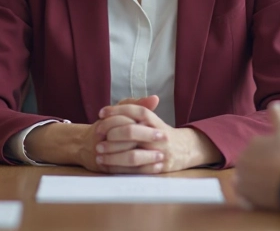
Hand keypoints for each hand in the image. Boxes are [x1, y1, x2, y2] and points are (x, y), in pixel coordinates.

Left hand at [96, 98, 221, 172]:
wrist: (182, 150)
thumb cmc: (158, 133)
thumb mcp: (150, 119)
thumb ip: (134, 108)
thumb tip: (111, 110)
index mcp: (155, 122)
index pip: (136, 111)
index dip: (117, 110)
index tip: (101, 113)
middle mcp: (158, 136)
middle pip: (131, 131)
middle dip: (111, 132)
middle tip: (96, 133)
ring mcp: (158, 153)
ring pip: (132, 155)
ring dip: (112, 154)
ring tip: (98, 153)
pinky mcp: (156, 169)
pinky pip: (134, 171)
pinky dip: (118, 168)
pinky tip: (106, 165)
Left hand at [234, 101, 279, 210]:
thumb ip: (278, 115)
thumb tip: (274, 103)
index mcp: (250, 145)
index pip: (260, 150)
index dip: (273, 154)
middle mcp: (242, 161)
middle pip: (254, 165)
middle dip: (264, 167)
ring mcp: (242, 180)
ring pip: (250, 179)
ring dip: (259, 180)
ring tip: (276, 183)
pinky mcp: (245, 196)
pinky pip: (245, 194)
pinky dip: (253, 194)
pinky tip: (266, 192)